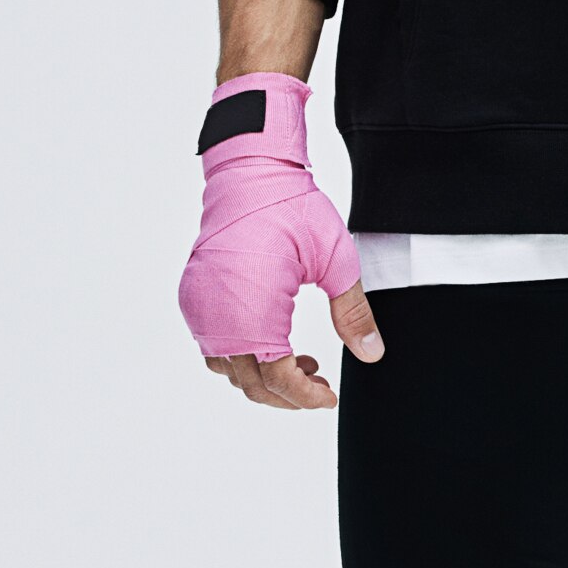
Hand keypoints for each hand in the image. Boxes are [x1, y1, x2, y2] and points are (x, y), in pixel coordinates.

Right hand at [179, 74, 384, 412]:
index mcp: (252, 309)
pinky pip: (213, 343)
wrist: (250, 171)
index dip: (304, 396)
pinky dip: (242, 353)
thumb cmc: (291, 208)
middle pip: (248, 381)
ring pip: (227, 367)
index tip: (329, 396)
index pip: (275, 377)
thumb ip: (353, 313)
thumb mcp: (336, 260)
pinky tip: (273, 343)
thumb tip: (372, 353)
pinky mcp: (195, 295)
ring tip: (301, 363)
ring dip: (263, 376)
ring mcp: (201, 305)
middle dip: (286, 394)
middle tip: (320, 384)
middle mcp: (217, 313)